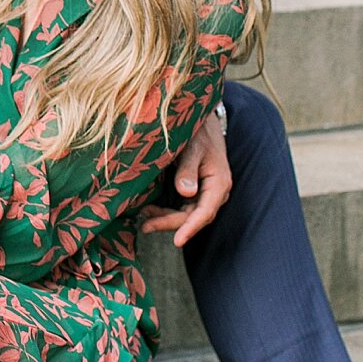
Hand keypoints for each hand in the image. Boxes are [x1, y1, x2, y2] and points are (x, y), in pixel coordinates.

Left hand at [140, 111, 231, 247]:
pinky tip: (150, 209)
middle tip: (146, 226)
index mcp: (219, 183)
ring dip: (166, 219)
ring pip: (187, 214)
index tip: (177, 241)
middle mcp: (215, 191)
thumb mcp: (191, 148)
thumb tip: (185, 193)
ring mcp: (206, 192)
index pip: (205, 212)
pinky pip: (182, 207)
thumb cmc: (198, 132)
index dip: (190, 228)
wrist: (202, 120)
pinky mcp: (196, 190)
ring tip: (143, 218)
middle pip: (194, 217)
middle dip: (170, 224)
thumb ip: (187, 170)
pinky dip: (167, 210)